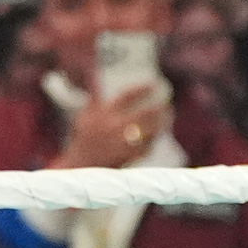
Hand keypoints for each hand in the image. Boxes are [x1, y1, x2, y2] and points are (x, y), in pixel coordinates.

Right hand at [56, 84, 170, 170]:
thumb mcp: (84, 118)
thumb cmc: (82, 141)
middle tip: (167, 105)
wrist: (80, 168)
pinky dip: (153, 141)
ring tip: (167, 120)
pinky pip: (147, 147)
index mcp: (103, 113)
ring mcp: (122, 142)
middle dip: (158, 108)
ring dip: (161, 124)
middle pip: (144, 113)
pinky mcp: (128, 157)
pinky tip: (156, 137)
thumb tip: (96, 78)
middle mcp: (114, 126)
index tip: (152, 84)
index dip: (141, 89)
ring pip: (150, 131)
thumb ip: (95, 101)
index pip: (126, 96)